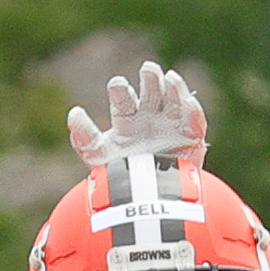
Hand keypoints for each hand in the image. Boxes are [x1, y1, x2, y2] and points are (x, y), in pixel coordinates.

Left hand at [67, 60, 207, 167]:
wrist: (145, 201)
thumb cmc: (120, 178)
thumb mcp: (97, 157)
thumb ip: (83, 137)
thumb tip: (73, 112)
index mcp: (127, 119)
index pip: (124, 98)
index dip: (121, 89)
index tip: (118, 85)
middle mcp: (150, 118)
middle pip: (152, 91)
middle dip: (150, 79)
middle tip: (148, 69)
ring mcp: (172, 126)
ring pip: (175, 99)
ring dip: (174, 87)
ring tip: (170, 77)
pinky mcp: (192, 138)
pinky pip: (196, 121)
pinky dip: (193, 110)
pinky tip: (188, 101)